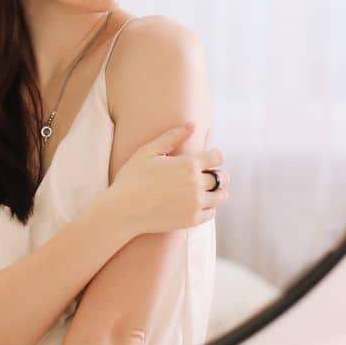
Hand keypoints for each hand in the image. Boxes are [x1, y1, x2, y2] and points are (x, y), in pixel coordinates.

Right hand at [101, 122, 226, 237]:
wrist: (123, 211)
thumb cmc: (132, 178)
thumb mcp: (148, 151)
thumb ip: (172, 136)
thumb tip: (193, 124)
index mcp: (188, 164)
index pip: (218, 157)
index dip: (214, 157)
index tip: (207, 160)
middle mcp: (196, 184)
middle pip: (222, 177)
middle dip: (217, 174)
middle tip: (207, 176)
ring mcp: (195, 203)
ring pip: (221, 197)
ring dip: (216, 192)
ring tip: (203, 191)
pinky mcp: (191, 220)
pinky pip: (211, 213)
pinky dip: (207, 208)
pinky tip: (195, 204)